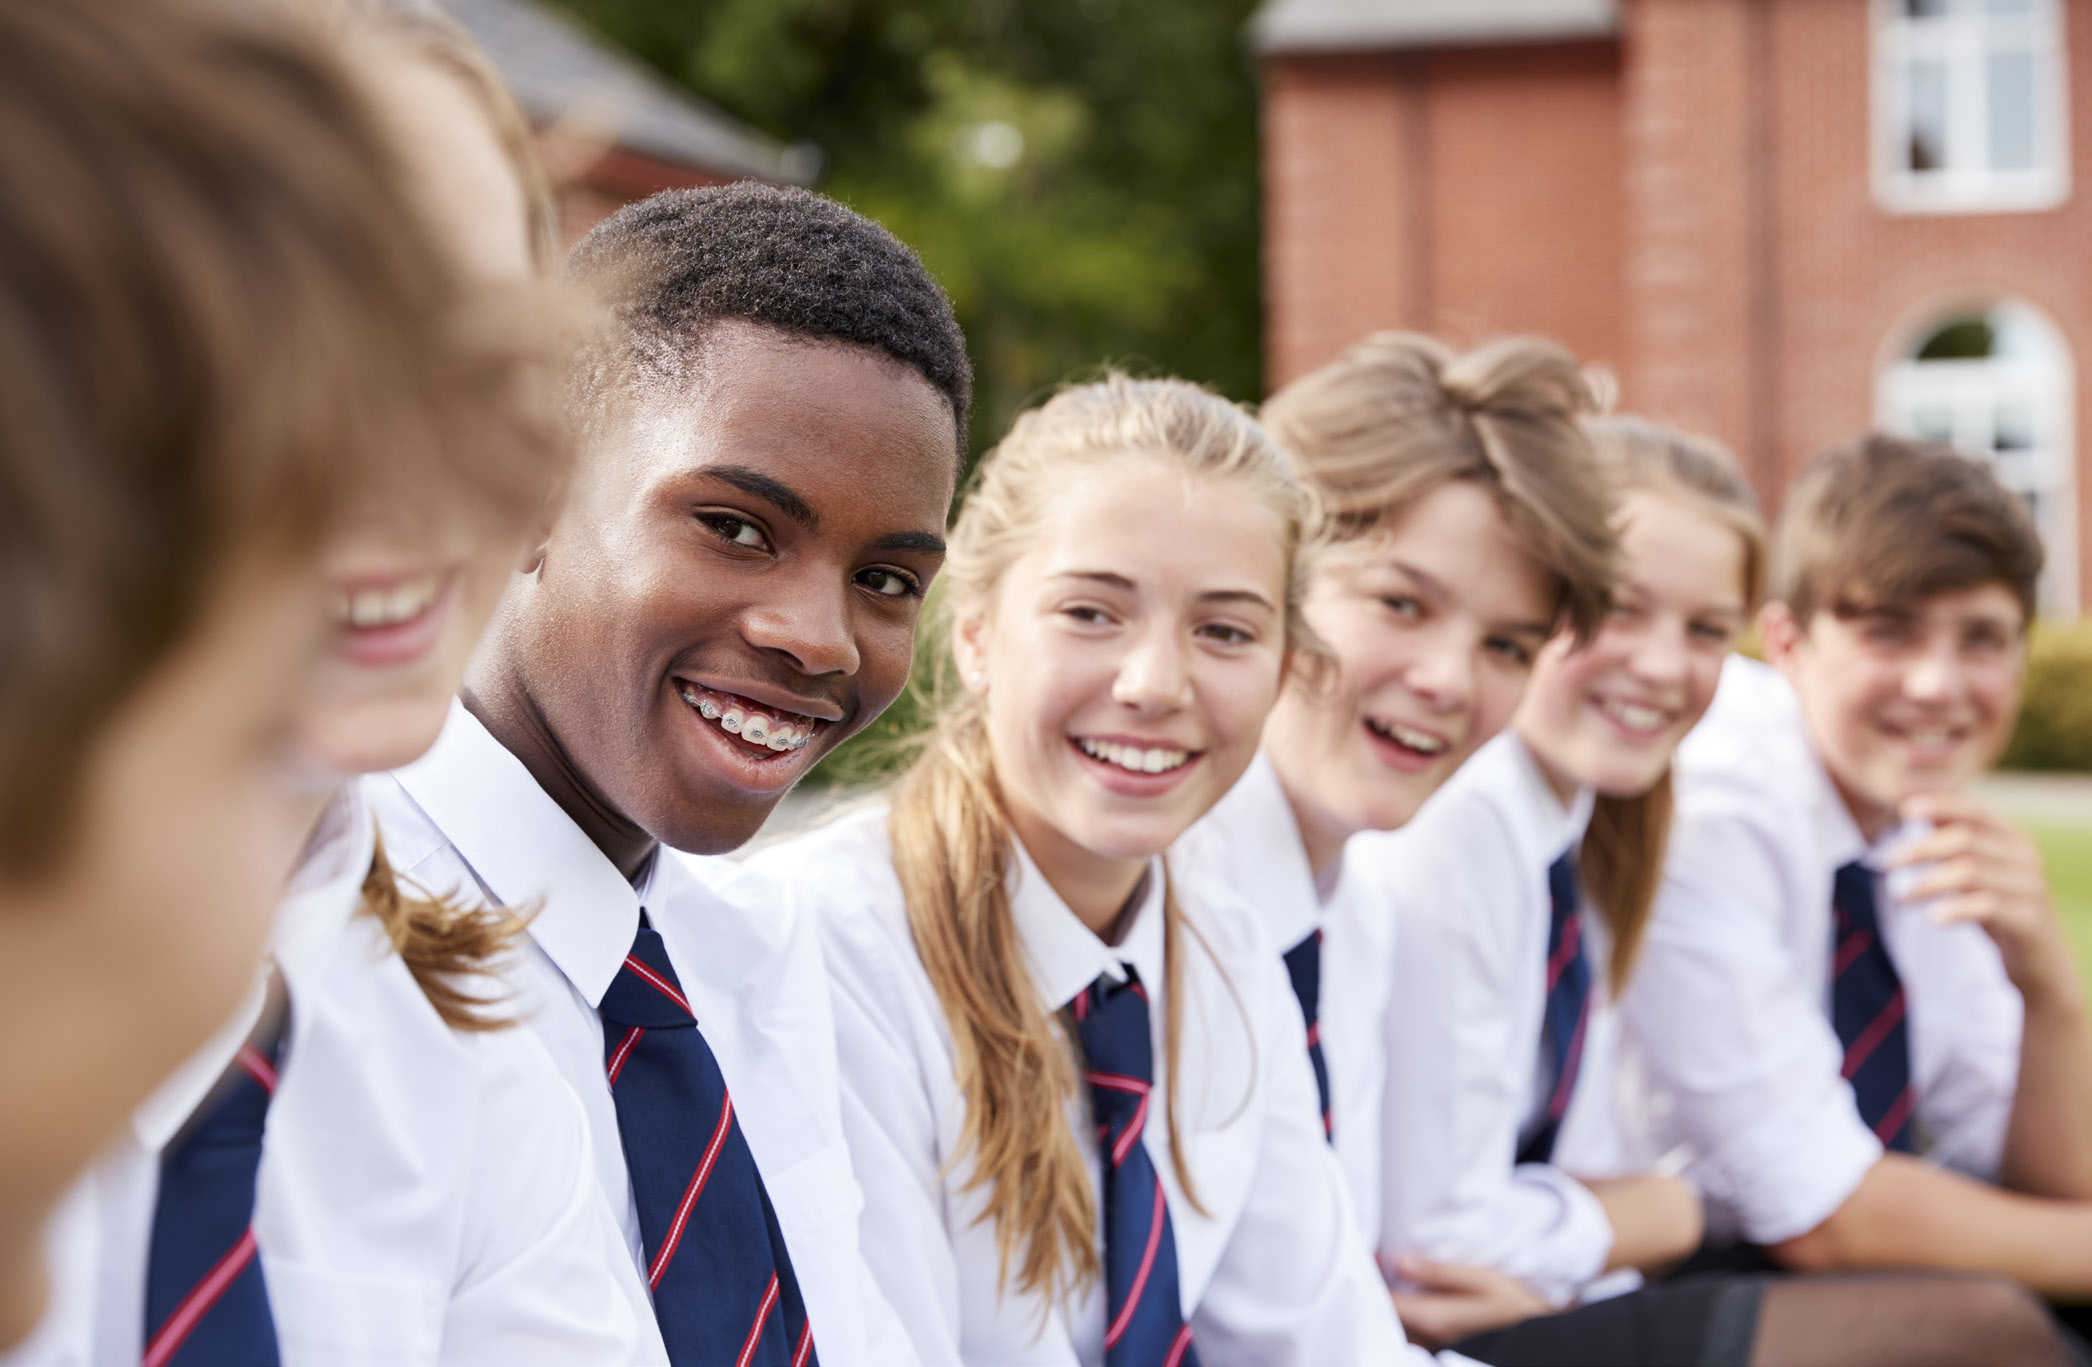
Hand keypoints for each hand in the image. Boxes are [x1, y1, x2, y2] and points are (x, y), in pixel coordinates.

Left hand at [1385, 1253, 1550, 1349]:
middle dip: (1382, 1291)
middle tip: (1380, 1262)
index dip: (1375, 1277)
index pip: (1388, 1301)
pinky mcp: (1445, 1348)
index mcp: (1435, 1319)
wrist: (1540, 1339)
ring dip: (1395, 1303)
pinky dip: (1409, 1314)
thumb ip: (1437, 1273)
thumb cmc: (1514, 1306)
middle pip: (1390, 1316)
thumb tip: (1400, 1261)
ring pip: (1401, 1326)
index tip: (1373, 1255)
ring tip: (1397, 1276)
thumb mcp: (1480, 1279)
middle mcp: (1430, 1338)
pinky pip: (1415, 1332)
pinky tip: (1416, 1296)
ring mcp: (1437, 1346)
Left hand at [1893, 792, 2076, 1006]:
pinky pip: (1988, 906)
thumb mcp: (1975, 874)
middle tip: (1886, 863)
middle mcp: (2024, 856)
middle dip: (1920, 849)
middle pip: (1965, 840)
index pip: (1974, 811)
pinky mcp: (2030, 918)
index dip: (1941, 805)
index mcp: (2011, 839)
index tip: (1904, 809)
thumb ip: (1952, 844)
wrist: (2040, 961)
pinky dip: (1956, 909)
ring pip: (1970, 872)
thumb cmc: (1999, 910)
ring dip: (1927, 883)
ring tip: (1900, 899)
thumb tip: (1912, 808)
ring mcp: (2030, 886)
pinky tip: (1933, 918)